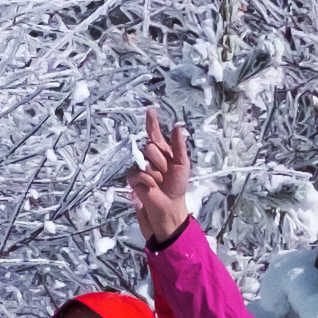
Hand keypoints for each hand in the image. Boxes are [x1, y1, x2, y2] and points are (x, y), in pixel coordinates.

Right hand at [130, 108, 194, 245]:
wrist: (169, 207)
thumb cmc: (177, 187)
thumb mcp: (183, 165)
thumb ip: (179, 146)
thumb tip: (178, 127)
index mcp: (163, 152)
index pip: (154, 134)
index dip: (152, 123)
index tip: (150, 111)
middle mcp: (150, 157)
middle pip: (149, 146)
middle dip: (160, 159)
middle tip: (166, 172)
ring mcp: (141, 167)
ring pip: (144, 159)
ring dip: (155, 172)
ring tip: (160, 182)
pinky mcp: (134, 179)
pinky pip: (138, 173)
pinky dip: (147, 180)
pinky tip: (151, 187)